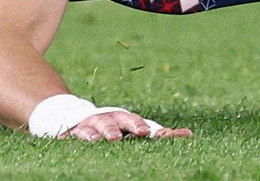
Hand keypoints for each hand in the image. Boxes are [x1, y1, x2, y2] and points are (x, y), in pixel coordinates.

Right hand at [67, 110, 192, 141]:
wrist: (80, 119)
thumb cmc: (115, 127)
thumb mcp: (135, 129)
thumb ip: (160, 133)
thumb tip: (188, 135)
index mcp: (123, 119)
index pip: (133, 120)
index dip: (138, 125)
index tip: (146, 132)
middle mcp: (106, 120)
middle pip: (113, 121)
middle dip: (119, 127)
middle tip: (123, 136)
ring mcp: (88, 126)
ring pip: (92, 128)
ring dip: (97, 133)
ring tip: (101, 140)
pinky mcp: (72, 134)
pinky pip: (71, 135)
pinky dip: (72, 137)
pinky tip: (72, 140)